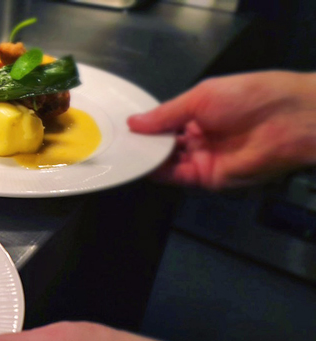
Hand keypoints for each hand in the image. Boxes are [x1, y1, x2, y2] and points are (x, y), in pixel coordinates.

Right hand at [128, 71, 315, 189]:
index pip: (165, 124)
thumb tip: (134, 123)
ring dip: (146, 158)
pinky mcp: (208, 178)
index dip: (145, 126)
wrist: (288, 121)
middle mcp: (200, 137)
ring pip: (167, 162)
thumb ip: (166, 114)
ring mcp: (204, 159)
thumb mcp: (201, 97)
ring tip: (123, 153)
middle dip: (142, 144)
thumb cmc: (249, 97)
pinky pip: (177, 177)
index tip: (121, 128)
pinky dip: (158, 172)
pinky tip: (140, 164)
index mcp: (200, 113)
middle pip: (163, 145)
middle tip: (117, 143)